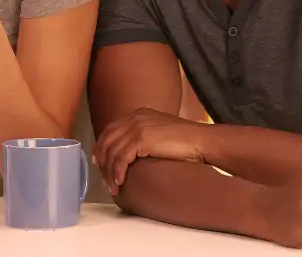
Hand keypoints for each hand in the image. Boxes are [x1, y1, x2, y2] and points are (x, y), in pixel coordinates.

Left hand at [93, 108, 207, 194]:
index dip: (101, 147)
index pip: (110, 130)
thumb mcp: (160, 132)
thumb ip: (145, 136)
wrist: (203, 141)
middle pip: (107, 141)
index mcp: (138, 114)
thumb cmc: (188, 142)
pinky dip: (118, 172)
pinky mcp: (141, 139)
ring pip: (112, 152)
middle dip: (102, 163)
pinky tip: (120, 182)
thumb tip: (133, 153)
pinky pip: (121, 158)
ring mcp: (137, 127)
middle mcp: (134, 118)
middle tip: (104, 180)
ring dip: (109, 172)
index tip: (98, 162)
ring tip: (112, 187)